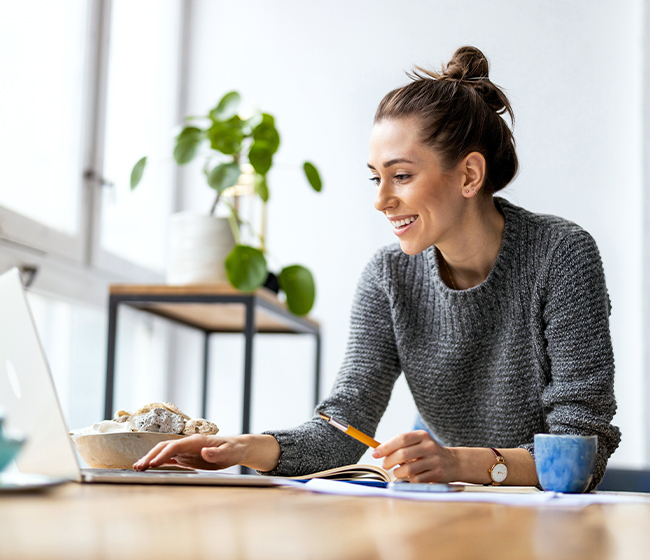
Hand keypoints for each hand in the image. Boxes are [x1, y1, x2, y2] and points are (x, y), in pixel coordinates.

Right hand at [133, 434, 247, 470]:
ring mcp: (186, 450)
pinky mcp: (186, 457)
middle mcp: (188, 444)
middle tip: (138, 467)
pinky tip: (149, 468)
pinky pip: (169, 459)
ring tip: (137, 468)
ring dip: (151, 458)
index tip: (153, 463)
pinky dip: (158, 462)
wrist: (236, 448)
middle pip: (165, 447)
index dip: (163, 454)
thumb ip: (217, 453)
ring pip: (164, 452)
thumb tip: (205, 452)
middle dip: (151, 456)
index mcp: (196, 441)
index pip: (175, 446)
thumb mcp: (229, 453)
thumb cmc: (233, 450)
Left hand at [371, 430, 458, 482]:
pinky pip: (416, 480)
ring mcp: (434, 460)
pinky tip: (410, 477)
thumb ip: (400, 445)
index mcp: (422, 436)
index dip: (386, 447)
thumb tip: (377, 450)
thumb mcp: (417, 443)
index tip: (375, 453)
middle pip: (402, 454)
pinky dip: (409, 480)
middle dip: (388, 461)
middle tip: (385, 465)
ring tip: (398, 472)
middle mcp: (429, 446)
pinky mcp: (437, 474)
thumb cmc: (427, 452)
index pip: (401, 439)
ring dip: (398, 473)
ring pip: (408, 470)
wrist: (453, 462)